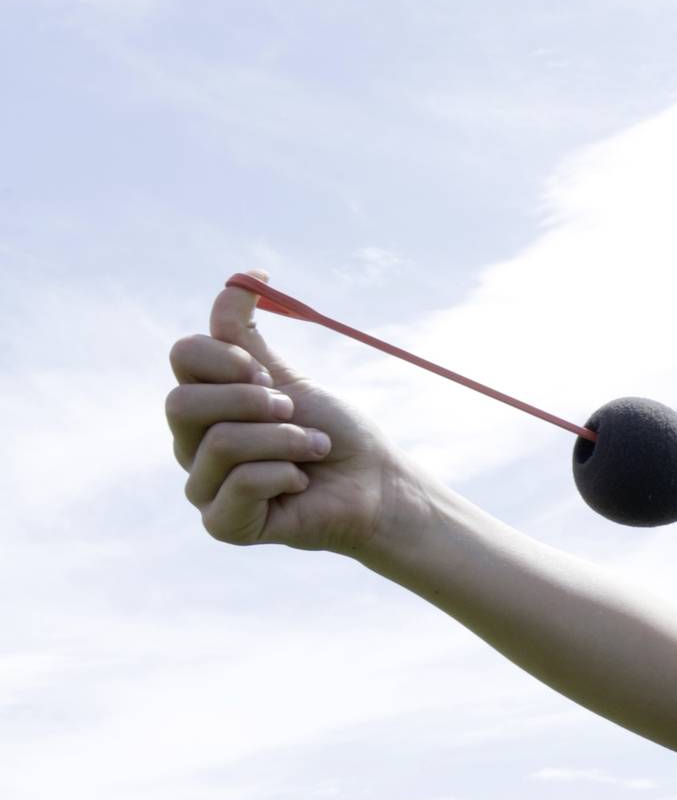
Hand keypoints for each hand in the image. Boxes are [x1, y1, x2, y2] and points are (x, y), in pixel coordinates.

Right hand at [165, 276, 412, 554]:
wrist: (373, 484)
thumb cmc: (333, 430)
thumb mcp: (289, 375)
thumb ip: (250, 333)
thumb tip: (248, 275)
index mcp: (204, 401)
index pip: (182, 355)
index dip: (227, 356)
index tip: (270, 372)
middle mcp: (191, 444)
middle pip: (181, 405)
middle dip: (251, 401)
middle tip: (293, 412)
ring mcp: (203, 486)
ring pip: (219, 443)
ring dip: (284, 439)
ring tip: (314, 449)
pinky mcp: (222, 524)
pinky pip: (238, 485)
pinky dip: (283, 475)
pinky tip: (301, 484)